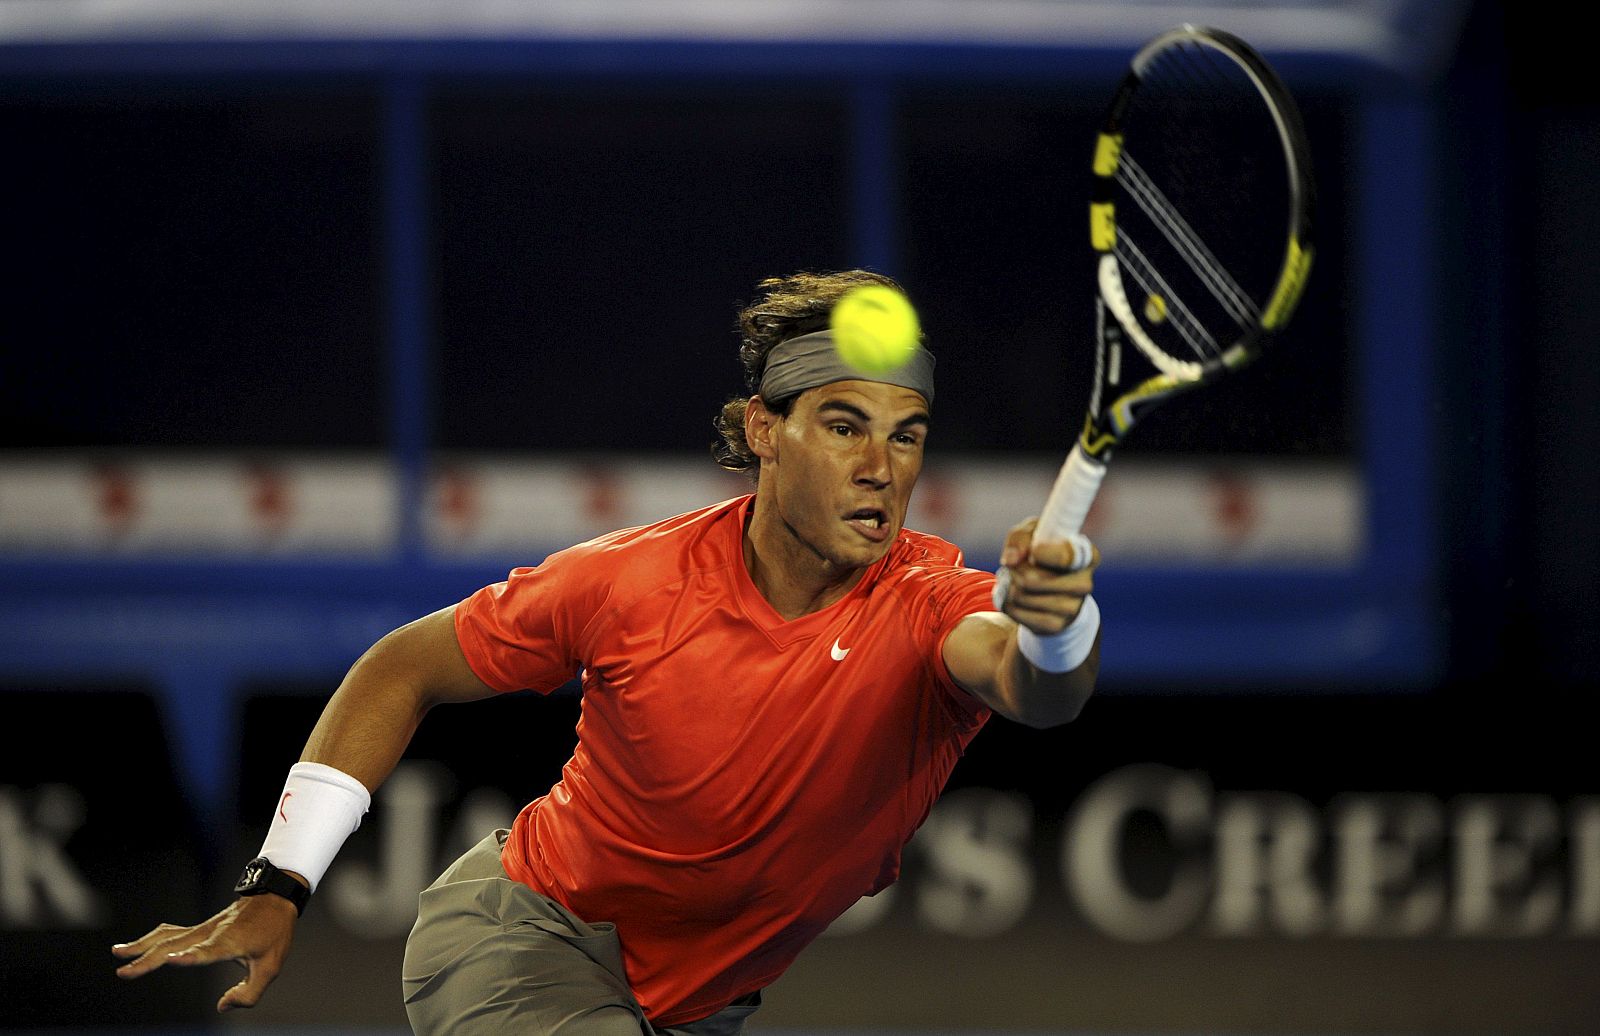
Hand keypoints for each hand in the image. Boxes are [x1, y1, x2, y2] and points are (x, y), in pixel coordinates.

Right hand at [112, 893, 299, 1011]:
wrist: (275, 898)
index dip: (190, 957)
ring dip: (142, 945)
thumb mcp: (271, 966)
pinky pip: (172, 932)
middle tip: (123, 972)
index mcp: (230, 942)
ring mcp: (203, 928)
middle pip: (174, 945)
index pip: (207, 951)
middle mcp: (211, 934)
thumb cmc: (274, 932)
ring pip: (167, 936)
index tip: (170, 960)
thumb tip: (223, 1006)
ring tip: (118, 952)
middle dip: (148, 959)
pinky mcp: (200, 927)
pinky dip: (152, 938)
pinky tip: (138, 944)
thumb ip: (249, 992)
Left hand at [996, 516, 1098, 634]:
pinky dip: (1007, 603)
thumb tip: (1012, 560)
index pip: (1064, 556)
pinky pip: (1018, 613)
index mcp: (1086, 556)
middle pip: (1033, 580)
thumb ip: (1020, 539)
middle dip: (1014, 571)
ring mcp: (1072, 608)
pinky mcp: (1056, 625)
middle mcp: (1084, 583)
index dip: (1042, 554)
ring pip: (1022, 596)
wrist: (1048, 590)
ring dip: (1008, 587)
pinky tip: (1011, 597)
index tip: (1033, 552)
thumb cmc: (1040, 553)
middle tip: (1013, 567)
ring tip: (1012, 581)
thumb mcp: (1032, 534)